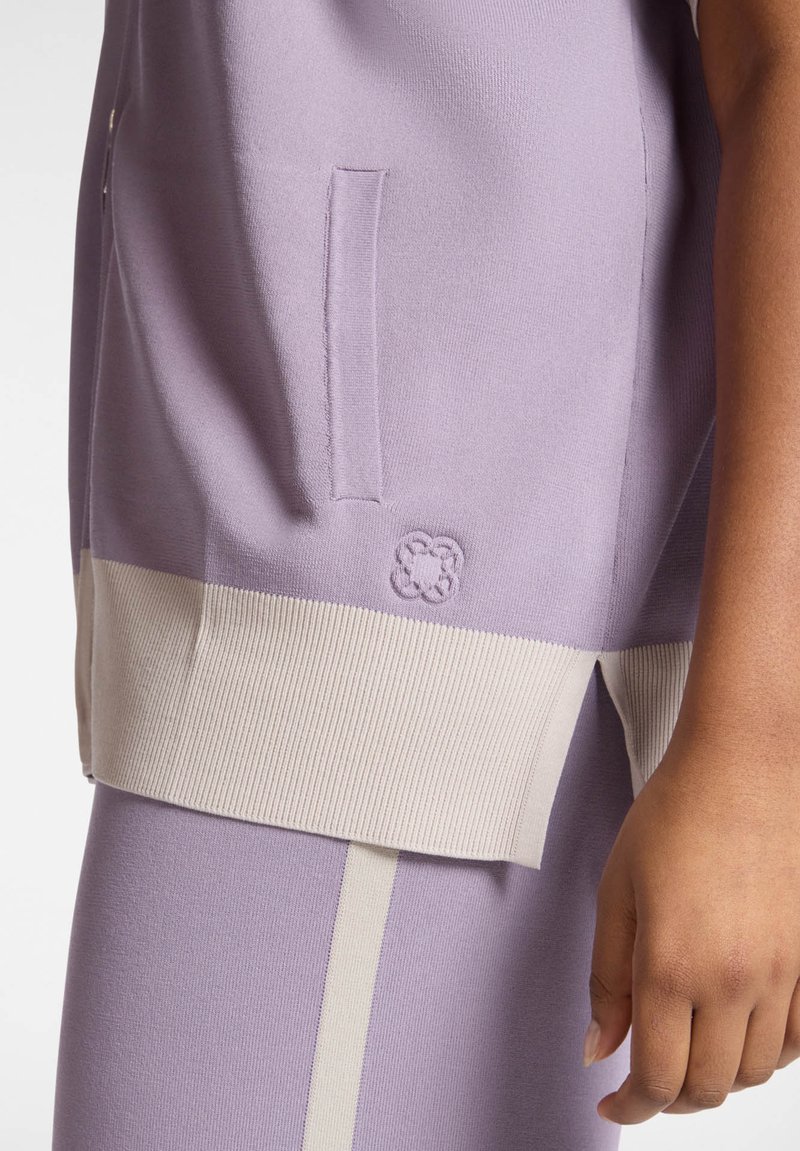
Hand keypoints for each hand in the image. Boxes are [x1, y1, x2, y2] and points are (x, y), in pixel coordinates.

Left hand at [584, 719, 799, 1123]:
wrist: (745, 768)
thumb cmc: (675, 816)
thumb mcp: (616, 891)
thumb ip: (607, 978)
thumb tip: (599, 1049)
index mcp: (671, 965)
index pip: (655, 1078)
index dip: (630, 1108)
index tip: (614, 1108)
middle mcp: (732, 981)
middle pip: (707, 1089)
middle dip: (668, 1099)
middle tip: (644, 1081)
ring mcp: (782, 974)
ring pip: (754, 1073)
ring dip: (717, 1078)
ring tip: (688, 1050)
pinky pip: (797, 1042)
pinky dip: (766, 1055)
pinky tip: (738, 1032)